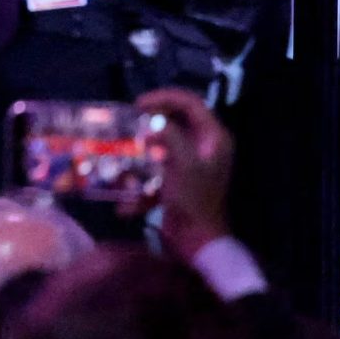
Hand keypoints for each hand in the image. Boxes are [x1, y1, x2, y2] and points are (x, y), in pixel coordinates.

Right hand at [140, 87, 233, 257]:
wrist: (196, 240)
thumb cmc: (194, 200)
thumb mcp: (184, 164)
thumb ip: (171, 135)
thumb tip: (152, 122)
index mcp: (214, 138)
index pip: (190, 102)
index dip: (163, 97)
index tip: (137, 105)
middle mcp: (205, 145)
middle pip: (177, 117)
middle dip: (151, 118)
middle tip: (129, 120)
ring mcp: (192, 160)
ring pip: (165, 138)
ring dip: (144, 143)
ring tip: (126, 145)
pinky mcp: (179, 175)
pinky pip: (158, 162)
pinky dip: (143, 171)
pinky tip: (128, 189)